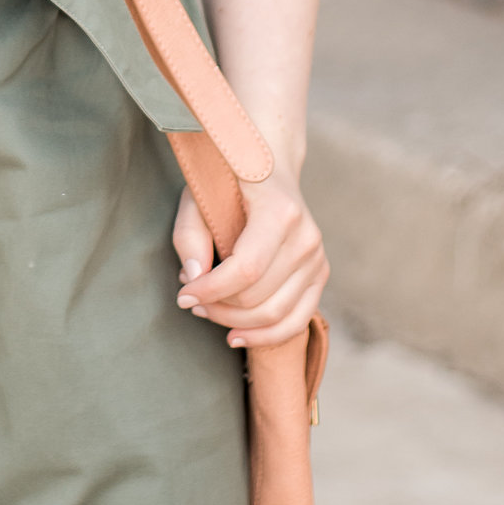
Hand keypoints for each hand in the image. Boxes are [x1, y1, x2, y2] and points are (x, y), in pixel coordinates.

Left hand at [172, 169, 328, 349]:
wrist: (270, 168)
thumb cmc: (229, 180)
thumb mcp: (198, 195)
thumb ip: (190, 235)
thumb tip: (195, 278)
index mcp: (280, 211)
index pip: (246, 269)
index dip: (211, 290)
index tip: (183, 296)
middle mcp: (306, 237)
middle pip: (258, 296)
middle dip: (217, 307)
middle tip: (190, 300)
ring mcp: (317, 258)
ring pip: (275, 314)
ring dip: (235, 322)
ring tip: (207, 311)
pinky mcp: (320, 274)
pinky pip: (297, 321)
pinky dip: (266, 336)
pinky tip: (237, 336)